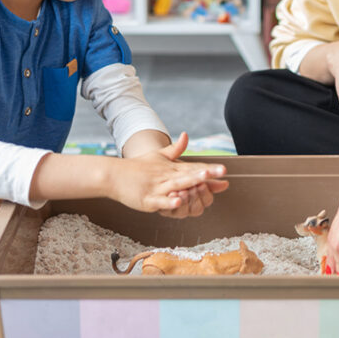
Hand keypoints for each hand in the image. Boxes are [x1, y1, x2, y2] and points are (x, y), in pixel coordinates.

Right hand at [111, 132, 227, 215]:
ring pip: (176, 185)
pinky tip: (179, 202)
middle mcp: (166, 176)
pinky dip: (169, 202)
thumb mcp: (158, 155)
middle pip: (188, 174)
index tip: (224, 170)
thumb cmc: (137, 167)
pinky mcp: (147, 200)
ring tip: (204, 179)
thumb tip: (186, 135)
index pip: (193, 168)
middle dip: (205, 174)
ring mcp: (157, 188)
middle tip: (221, 171)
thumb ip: (175, 149)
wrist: (114, 175)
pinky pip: (160, 202)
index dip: (209, 169)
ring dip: (190, 182)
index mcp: (171, 168)